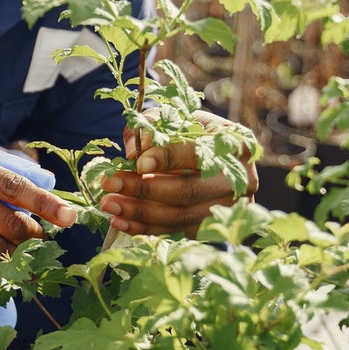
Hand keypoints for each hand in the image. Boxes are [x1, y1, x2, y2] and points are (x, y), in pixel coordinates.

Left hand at [98, 110, 258, 238]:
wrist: (213, 156)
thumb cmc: (192, 132)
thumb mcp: (177, 118)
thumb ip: (152, 125)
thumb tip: (133, 151)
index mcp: (237, 145)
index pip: (198, 154)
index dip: (167, 159)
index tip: (137, 162)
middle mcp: (240, 181)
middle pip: (187, 191)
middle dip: (143, 190)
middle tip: (109, 184)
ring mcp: (228, 209)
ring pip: (179, 216)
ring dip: (139, 213)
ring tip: (108, 204)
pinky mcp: (212, 227)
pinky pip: (175, 231)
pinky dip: (145, 228)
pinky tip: (120, 221)